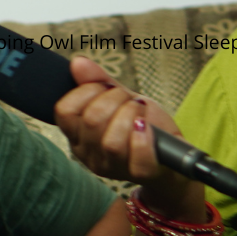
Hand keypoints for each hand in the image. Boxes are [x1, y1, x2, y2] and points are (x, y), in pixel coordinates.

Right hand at [55, 57, 202, 219]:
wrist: (172, 151)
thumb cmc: (142, 123)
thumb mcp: (120, 97)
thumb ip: (97, 81)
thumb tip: (77, 62)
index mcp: (77, 136)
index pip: (64, 110)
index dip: (86, 90)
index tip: (105, 88)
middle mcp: (89, 154)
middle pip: (91, 120)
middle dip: (115, 98)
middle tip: (130, 100)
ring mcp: (113, 167)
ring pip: (111, 141)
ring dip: (131, 114)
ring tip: (141, 112)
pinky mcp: (139, 173)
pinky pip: (137, 155)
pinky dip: (144, 136)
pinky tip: (148, 126)